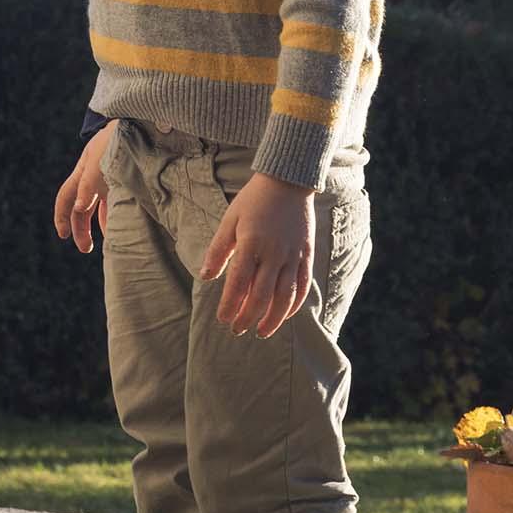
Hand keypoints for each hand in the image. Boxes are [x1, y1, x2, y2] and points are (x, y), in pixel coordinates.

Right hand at [53, 126, 116, 253]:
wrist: (143, 122)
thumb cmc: (117, 139)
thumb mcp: (98, 161)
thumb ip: (88, 184)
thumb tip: (80, 208)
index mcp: (83, 171)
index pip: (66, 196)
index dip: (61, 216)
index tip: (63, 235)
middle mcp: (95, 177)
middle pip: (82, 207)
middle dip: (81, 228)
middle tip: (86, 249)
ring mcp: (112, 180)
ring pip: (102, 208)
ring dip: (102, 226)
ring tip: (109, 244)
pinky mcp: (128, 181)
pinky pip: (120, 203)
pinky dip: (120, 216)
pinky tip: (127, 228)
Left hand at [201, 172, 315, 337]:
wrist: (288, 181)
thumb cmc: (254, 200)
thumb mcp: (229, 221)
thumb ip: (218, 250)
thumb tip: (206, 277)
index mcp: (250, 244)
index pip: (238, 284)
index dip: (230, 305)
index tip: (223, 319)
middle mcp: (273, 253)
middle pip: (261, 296)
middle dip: (248, 317)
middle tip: (238, 330)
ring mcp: (292, 255)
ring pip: (284, 296)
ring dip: (273, 319)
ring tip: (261, 331)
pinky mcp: (306, 255)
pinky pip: (302, 285)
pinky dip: (294, 304)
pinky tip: (284, 315)